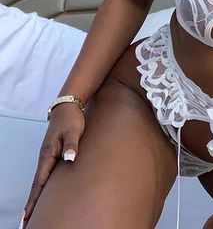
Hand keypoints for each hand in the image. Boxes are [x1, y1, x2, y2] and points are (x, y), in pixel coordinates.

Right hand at [22, 102, 84, 225]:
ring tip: (32, 213)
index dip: (34, 200)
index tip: (26, 216)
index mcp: (48, 154)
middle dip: (32, 204)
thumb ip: (72, 146)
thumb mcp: (74, 131)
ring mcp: (48, 156)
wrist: (68, 106)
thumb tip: (70, 159)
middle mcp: (45, 157)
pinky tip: (43, 192)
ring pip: (41, 180)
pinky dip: (43, 186)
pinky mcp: (53, 153)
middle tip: (26, 223)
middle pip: (37, 185)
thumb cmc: (71, 119)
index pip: (40, 182)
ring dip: (37, 196)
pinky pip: (46, 174)